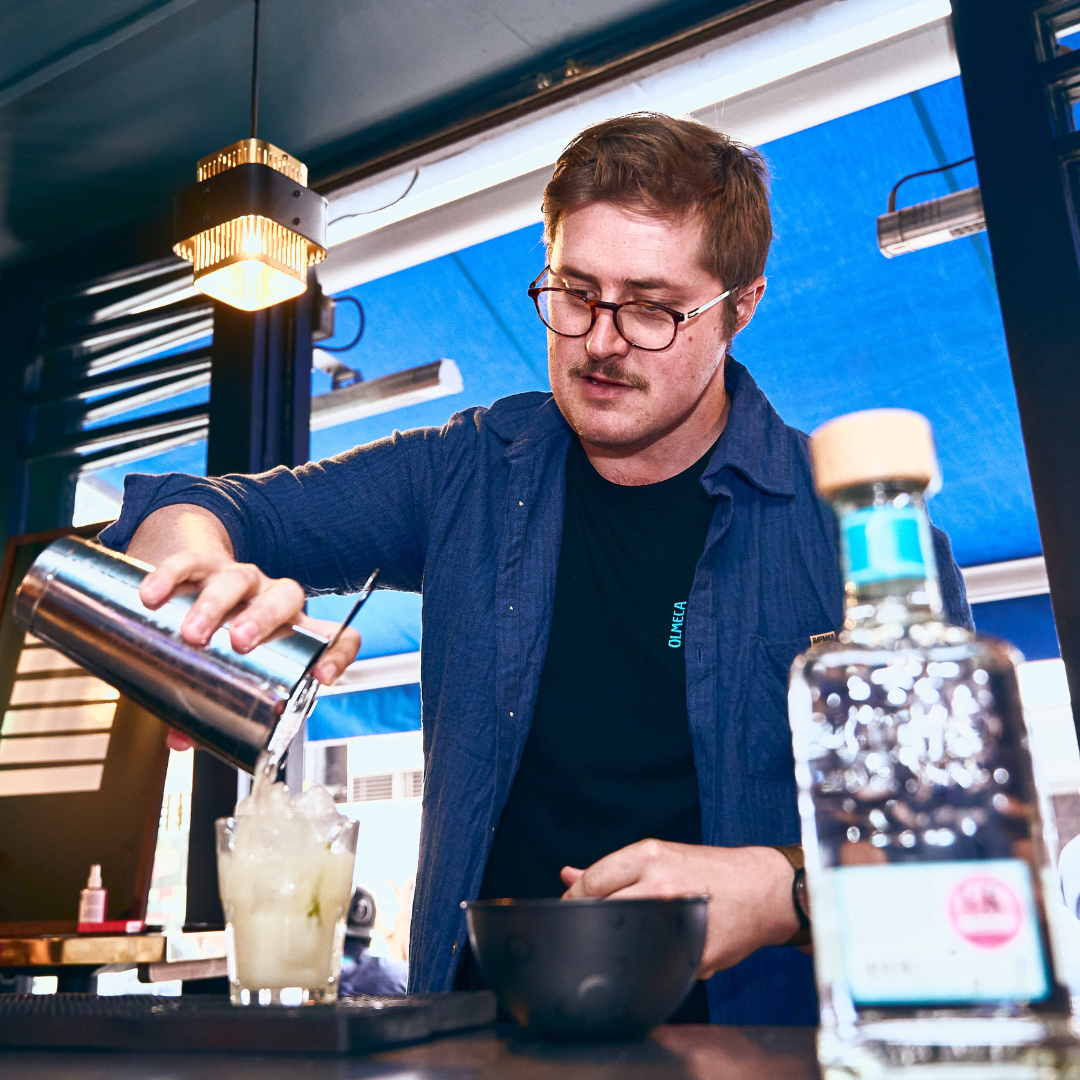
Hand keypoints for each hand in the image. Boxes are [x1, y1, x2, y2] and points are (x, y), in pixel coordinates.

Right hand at [148, 551, 360, 753]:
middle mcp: (272, 598)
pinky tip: (153, 596)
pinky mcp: (203, 564)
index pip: (334, 635)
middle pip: (284, 597)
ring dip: (215, 605)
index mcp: (292, 631)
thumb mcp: (227, 673)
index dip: (337, 654)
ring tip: (192, 631)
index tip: (321, 676)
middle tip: (237, 643)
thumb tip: (180, 740)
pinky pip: (190, 562)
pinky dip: (171, 576)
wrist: (197, 586)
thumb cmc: (222, 638)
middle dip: (262, 619)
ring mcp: (240, 578)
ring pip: (238, 579)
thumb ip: (208, 709)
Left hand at [560, 840, 798, 977]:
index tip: (569, 910)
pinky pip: (657, 962)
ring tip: (629, 939)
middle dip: (592, 923)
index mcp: (650, 857)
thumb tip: (567, 875)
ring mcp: (677, 919)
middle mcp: (661, 884)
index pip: (592, 882)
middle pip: (603, 911)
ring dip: (620, 944)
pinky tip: (662, 951)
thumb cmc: (710, 870)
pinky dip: (653, 961)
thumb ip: (612, 869)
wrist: (764, 889)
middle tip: (593, 930)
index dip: (573, 900)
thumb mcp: (660, 857)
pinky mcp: (694, 952)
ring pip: (626, 942)